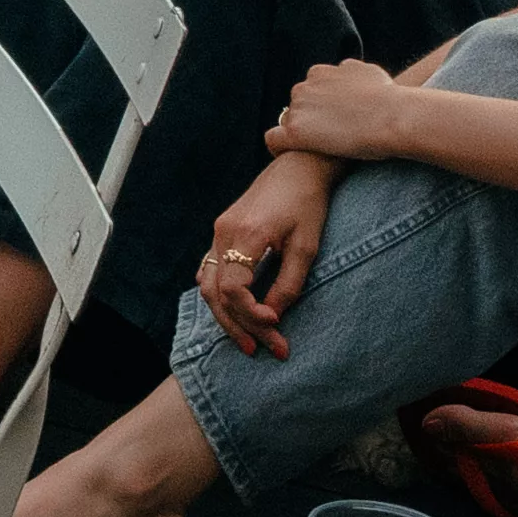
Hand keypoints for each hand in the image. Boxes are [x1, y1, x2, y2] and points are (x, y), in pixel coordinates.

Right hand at [196, 150, 334, 359]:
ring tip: (248, 341)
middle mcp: (224, 232)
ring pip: (209, 285)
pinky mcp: (222, 231)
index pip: (233, 288)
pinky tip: (235, 313)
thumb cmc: (308, 203)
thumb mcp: (307, 247)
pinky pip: (211, 271)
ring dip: (227, 316)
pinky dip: (220, 296)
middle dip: (238, 326)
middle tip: (261, 350)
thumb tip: (272, 317)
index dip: (251, 314)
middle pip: (216, 293)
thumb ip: (288, 284)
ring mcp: (219, 231)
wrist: (299, 166)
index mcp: (246, 234)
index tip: (276, 325)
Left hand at [271, 56, 429, 161]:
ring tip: (314, 154)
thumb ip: (352, 73)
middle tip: (328, 141)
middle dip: (308, 121)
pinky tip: (292, 160)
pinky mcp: (296, 131)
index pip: (308, 91)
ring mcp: (298, 108)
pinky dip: (279, 149)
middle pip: (296, 107)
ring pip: (286, 123)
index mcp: (320, 73)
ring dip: (298, 135)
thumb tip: (347, 72)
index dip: (319, 109)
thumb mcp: (368, 72)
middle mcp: (305, 87)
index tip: (332, 124)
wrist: (392, 116)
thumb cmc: (389, 98)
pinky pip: (274, 140)